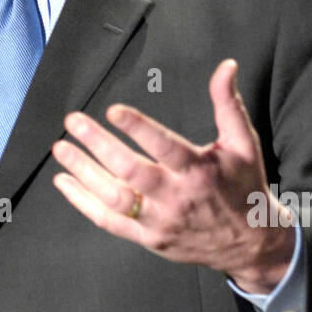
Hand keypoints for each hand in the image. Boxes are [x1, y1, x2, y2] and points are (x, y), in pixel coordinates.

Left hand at [51, 58, 295, 294]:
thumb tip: (226, 66)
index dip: (139, 128)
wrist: (251, 244)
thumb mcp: (243, 143)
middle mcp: (177, 198)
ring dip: (84, 172)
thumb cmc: (244, 185)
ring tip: (61, 148)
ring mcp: (161, 221)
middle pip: (131, 172)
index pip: (165, 147)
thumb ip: (228, 104)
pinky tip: (64, 182)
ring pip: (114, 198)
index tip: (113, 110)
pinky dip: (83, 203)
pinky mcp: (149, 238)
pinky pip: (110, 222)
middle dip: (98, 145)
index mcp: (200, 171)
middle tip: (73, 122)